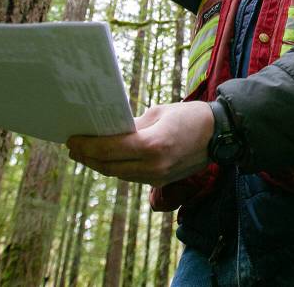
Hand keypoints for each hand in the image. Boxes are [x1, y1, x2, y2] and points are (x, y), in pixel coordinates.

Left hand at [66, 101, 212, 185]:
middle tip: (73, 147)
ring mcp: (158, 177)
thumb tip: (109, 132)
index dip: (87, 145)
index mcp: (153, 145)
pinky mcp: (162, 181)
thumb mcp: (158, 113)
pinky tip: (106, 159)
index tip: (72, 139)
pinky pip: (131, 177)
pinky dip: (116, 168)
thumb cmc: (189, 116)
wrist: (221, 135)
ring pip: (119, 175)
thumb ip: (133, 125)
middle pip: (110, 167)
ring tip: (84, 153)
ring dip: (99, 165)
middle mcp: (154, 166)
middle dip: (88, 157)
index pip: (110, 149)